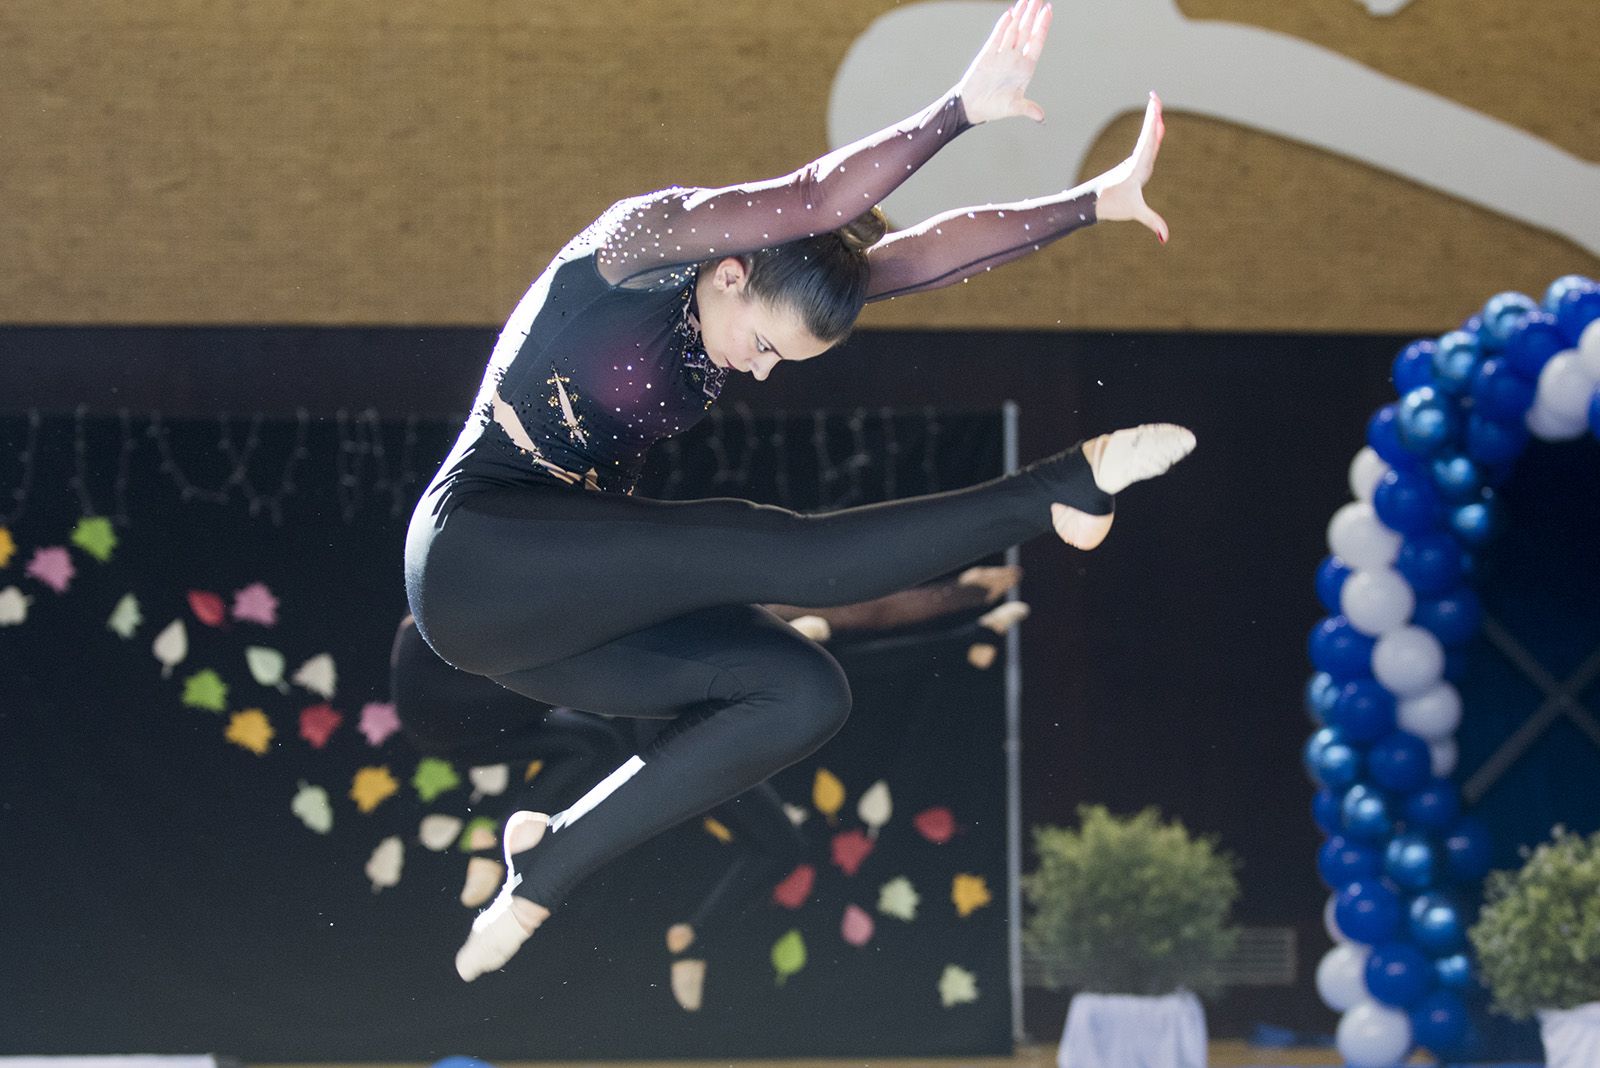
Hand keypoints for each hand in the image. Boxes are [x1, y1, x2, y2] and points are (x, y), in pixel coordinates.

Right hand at [955, 0, 1051, 123]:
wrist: (972, 108)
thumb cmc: (995, 108)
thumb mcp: (1014, 107)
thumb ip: (1028, 109)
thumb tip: (1041, 118)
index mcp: (1025, 68)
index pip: (1036, 42)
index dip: (1042, 26)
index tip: (1049, 10)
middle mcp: (1015, 57)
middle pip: (1026, 31)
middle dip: (1033, 14)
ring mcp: (1002, 54)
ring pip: (1013, 30)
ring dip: (1020, 15)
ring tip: (1027, 0)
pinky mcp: (987, 54)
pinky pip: (997, 36)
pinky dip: (1003, 25)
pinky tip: (1010, 13)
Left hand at [1090, 92, 1169, 243]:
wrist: (1091, 205)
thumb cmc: (1112, 205)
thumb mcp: (1136, 212)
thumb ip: (1152, 221)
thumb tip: (1165, 238)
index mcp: (1139, 166)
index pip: (1149, 139)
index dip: (1153, 121)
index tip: (1154, 103)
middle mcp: (1136, 162)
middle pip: (1147, 135)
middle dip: (1152, 116)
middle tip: (1155, 97)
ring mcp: (1133, 164)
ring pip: (1146, 141)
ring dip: (1152, 125)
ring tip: (1156, 109)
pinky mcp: (1131, 169)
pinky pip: (1145, 148)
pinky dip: (1151, 138)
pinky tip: (1154, 132)